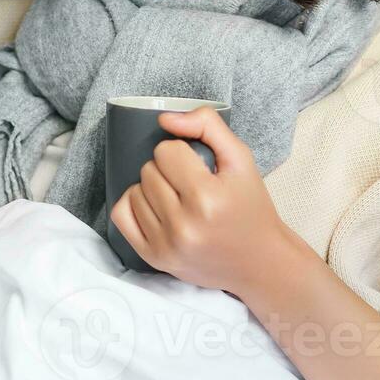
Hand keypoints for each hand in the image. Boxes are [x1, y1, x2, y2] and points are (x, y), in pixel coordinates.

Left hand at [108, 107, 313, 294]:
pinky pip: (121, 216)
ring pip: (133, 191)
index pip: (165, 151)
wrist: (258, 261)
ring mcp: (166, 245)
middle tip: (190, 183)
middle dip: (167, 170)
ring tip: (177, 198)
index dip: (182, 153)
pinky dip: (134, 205)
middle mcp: (183, 225)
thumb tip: (165, 119)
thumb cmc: (250, 207)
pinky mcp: (154, 258)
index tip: (198, 167)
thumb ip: (208, 126)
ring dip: (152, 188)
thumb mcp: (241, 159)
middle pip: (148, 171)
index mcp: (207, 197)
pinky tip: (156, 208)